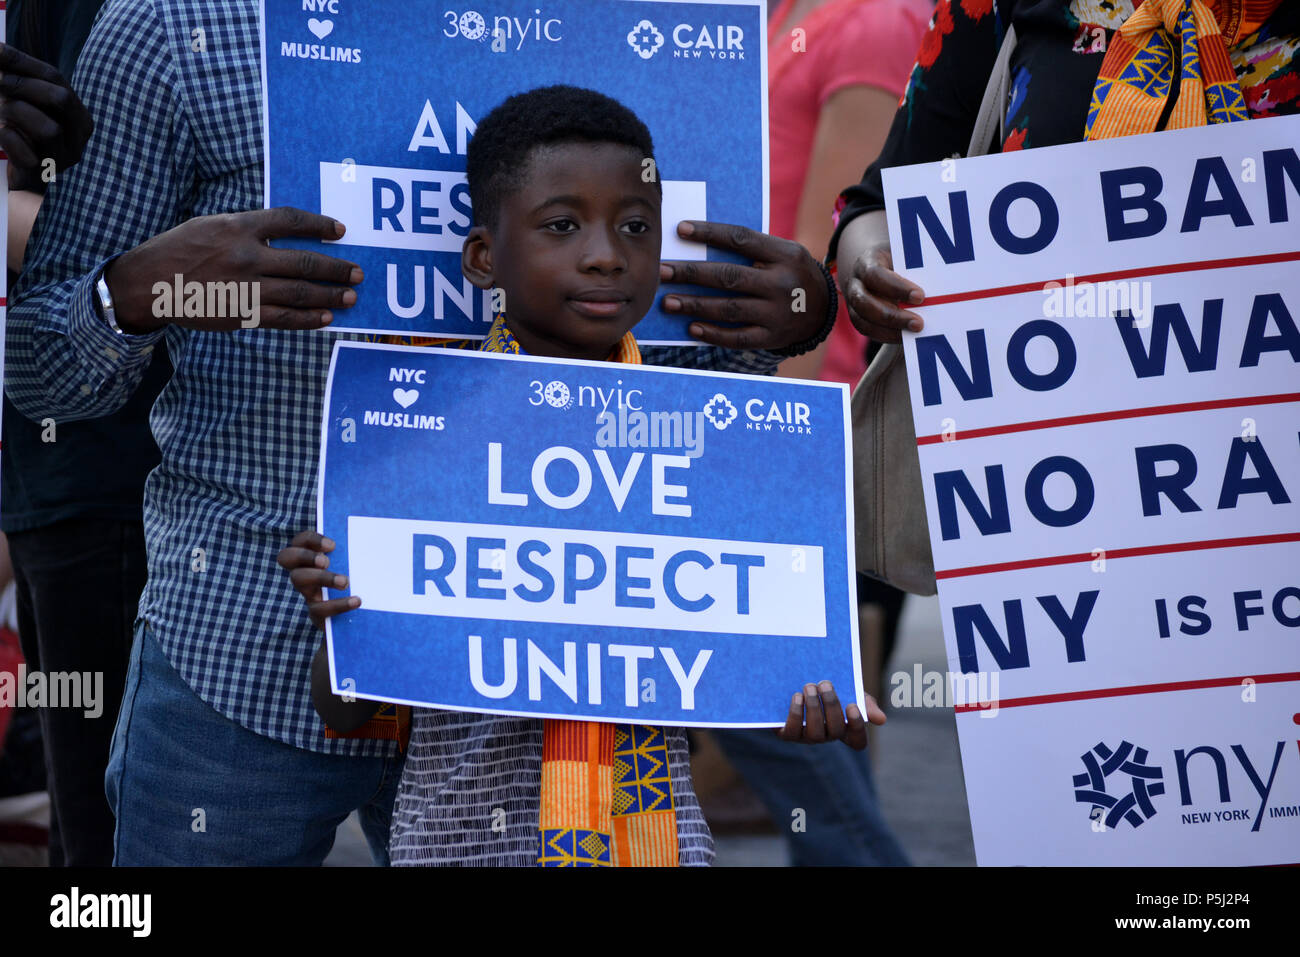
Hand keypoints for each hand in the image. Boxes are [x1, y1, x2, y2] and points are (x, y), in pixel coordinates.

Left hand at [0, 43, 93, 184]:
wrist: (22, 179)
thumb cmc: (25, 135)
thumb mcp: (28, 103)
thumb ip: (19, 78)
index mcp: (77, 115)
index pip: (55, 78)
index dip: (22, 62)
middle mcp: (78, 137)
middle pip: (60, 99)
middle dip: (22, 85)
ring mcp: (63, 158)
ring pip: (49, 129)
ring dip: (17, 112)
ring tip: (0, 110)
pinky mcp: (43, 175)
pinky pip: (26, 153)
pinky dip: (8, 138)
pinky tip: (3, 133)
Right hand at [104, 207, 362, 333]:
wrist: (149, 283)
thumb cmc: (180, 249)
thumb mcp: (211, 225)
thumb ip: (247, 228)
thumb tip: (285, 233)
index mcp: (238, 227)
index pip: (290, 221)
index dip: (319, 225)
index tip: (339, 230)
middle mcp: (246, 256)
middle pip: (304, 261)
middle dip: (336, 268)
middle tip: (357, 272)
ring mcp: (246, 287)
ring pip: (300, 292)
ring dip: (330, 295)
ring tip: (350, 296)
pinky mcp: (242, 314)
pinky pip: (284, 318)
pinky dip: (308, 319)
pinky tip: (325, 317)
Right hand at [276, 530, 359, 629]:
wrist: (364, 615)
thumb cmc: (362, 578)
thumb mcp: (363, 559)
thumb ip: (367, 541)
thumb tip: (392, 517)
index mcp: (313, 555)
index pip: (300, 540)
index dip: (311, 540)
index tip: (333, 545)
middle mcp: (304, 571)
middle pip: (286, 557)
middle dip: (304, 556)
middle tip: (326, 561)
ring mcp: (308, 592)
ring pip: (299, 580)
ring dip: (321, 577)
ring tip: (345, 581)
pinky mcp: (317, 613)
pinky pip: (319, 609)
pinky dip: (338, 604)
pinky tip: (357, 600)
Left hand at [659, 220, 827, 350]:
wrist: (824, 311)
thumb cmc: (791, 274)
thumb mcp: (784, 253)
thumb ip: (752, 250)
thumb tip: (700, 243)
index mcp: (784, 254)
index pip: (741, 239)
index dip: (709, 233)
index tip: (680, 230)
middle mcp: (782, 283)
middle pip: (729, 276)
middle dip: (691, 273)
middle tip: (662, 271)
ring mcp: (778, 313)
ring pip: (729, 308)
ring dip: (695, 305)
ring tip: (667, 301)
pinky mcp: (772, 337)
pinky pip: (738, 337)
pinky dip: (714, 334)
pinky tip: (692, 328)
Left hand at [775, 680, 884, 749]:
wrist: (792, 682)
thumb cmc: (826, 689)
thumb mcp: (849, 691)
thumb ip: (865, 702)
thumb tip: (881, 720)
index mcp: (844, 728)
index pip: (858, 741)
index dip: (857, 727)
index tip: (852, 705)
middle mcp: (827, 736)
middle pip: (836, 731)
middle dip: (831, 706)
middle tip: (825, 684)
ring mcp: (807, 738)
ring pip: (815, 732)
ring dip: (813, 707)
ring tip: (809, 686)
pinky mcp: (788, 734)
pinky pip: (793, 731)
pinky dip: (795, 713)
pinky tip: (797, 696)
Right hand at [838, 211, 925, 342]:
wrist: (874, 266)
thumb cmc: (897, 261)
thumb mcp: (906, 256)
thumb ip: (918, 267)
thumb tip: (949, 280)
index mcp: (866, 262)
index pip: (875, 275)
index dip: (896, 287)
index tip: (921, 296)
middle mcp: (855, 283)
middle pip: (864, 302)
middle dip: (892, 316)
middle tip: (919, 324)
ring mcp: (853, 303)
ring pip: (862, 321)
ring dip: (889, 330)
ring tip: (915, 333)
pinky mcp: (858, 318)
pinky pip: (868, 330)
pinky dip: (886, 336)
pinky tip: (906, 338)